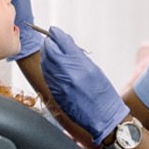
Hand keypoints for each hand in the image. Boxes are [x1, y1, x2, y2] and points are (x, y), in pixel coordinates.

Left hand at [40, 26, 129, 144]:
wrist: (103, 116)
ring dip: (45, 54)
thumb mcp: (93, 69)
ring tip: (49, 51)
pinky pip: (46, 75)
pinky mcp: (55, 93)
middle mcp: (67, 72)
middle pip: (49, 50)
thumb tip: (65, 43)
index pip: (61, 42)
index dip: (55, 34)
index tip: (53, 31)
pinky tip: (50, 66)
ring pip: (45, 62)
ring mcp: (59, 84)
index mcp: (80, 63)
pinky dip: (46, 67)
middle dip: (48, 43)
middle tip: (50, 40)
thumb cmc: (102, 92)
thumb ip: (77, 55)